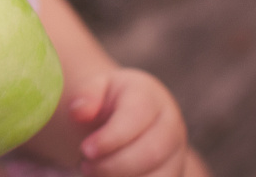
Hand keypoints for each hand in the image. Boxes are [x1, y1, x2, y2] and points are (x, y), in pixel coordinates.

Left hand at [69, 68, 191, 176]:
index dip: (110, 138)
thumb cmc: (111, 101)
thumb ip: (86, 95)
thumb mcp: (96, 88)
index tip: (85, 150)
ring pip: (158, 176)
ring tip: (95, 172)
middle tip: (86, 167)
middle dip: (114, 165)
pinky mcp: (176, 172)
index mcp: (149, 97)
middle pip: (151, 152)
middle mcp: (170, 124)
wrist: (132, 114)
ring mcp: (177, 152)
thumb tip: (77, 112)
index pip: (135, 118)